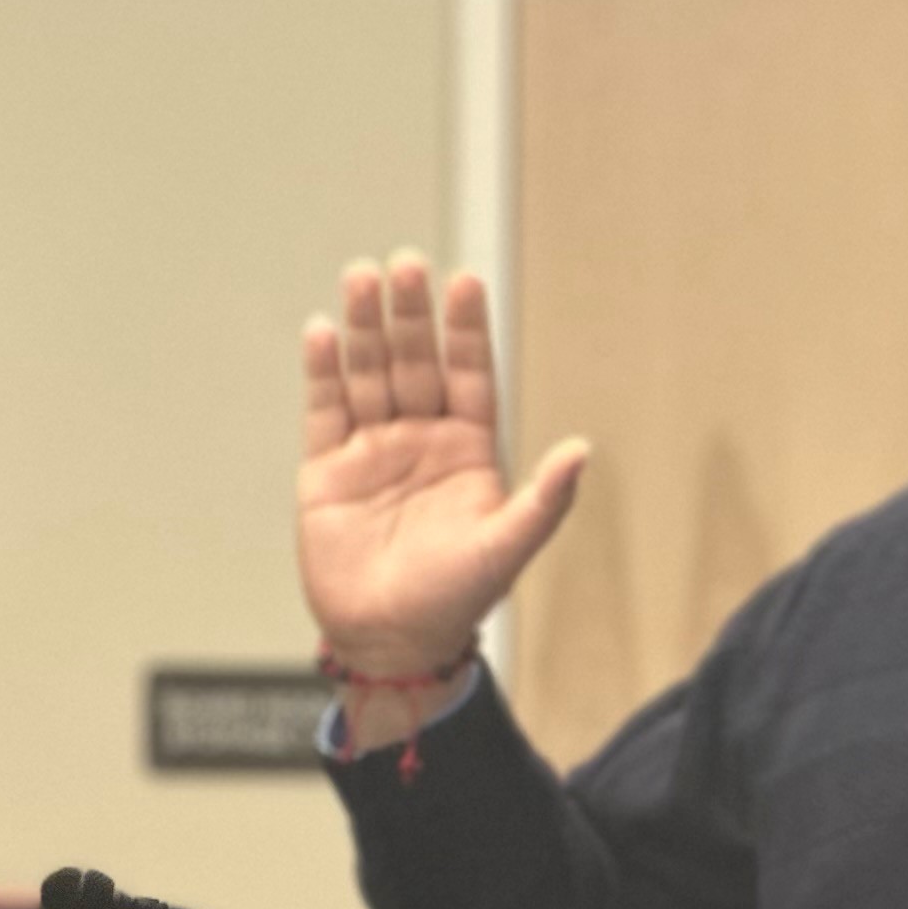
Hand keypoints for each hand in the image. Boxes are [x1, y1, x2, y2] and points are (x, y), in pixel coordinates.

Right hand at [298, 254, 587, 683]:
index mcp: (467, 449)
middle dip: (410, 315)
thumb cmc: (453, 601)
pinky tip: (325, 333)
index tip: (463, 283)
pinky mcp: (327, 470)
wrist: (388, 643)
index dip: (466, 331)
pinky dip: (324, 372)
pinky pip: (325, 410)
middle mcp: (420, 439)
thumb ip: (543, 500)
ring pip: (369, 375)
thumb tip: (584, 450)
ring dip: (366, 328)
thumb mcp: (505, 549)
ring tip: (363, 278)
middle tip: (406, 265)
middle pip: (415, 362)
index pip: (469, 374)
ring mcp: (372, 450)